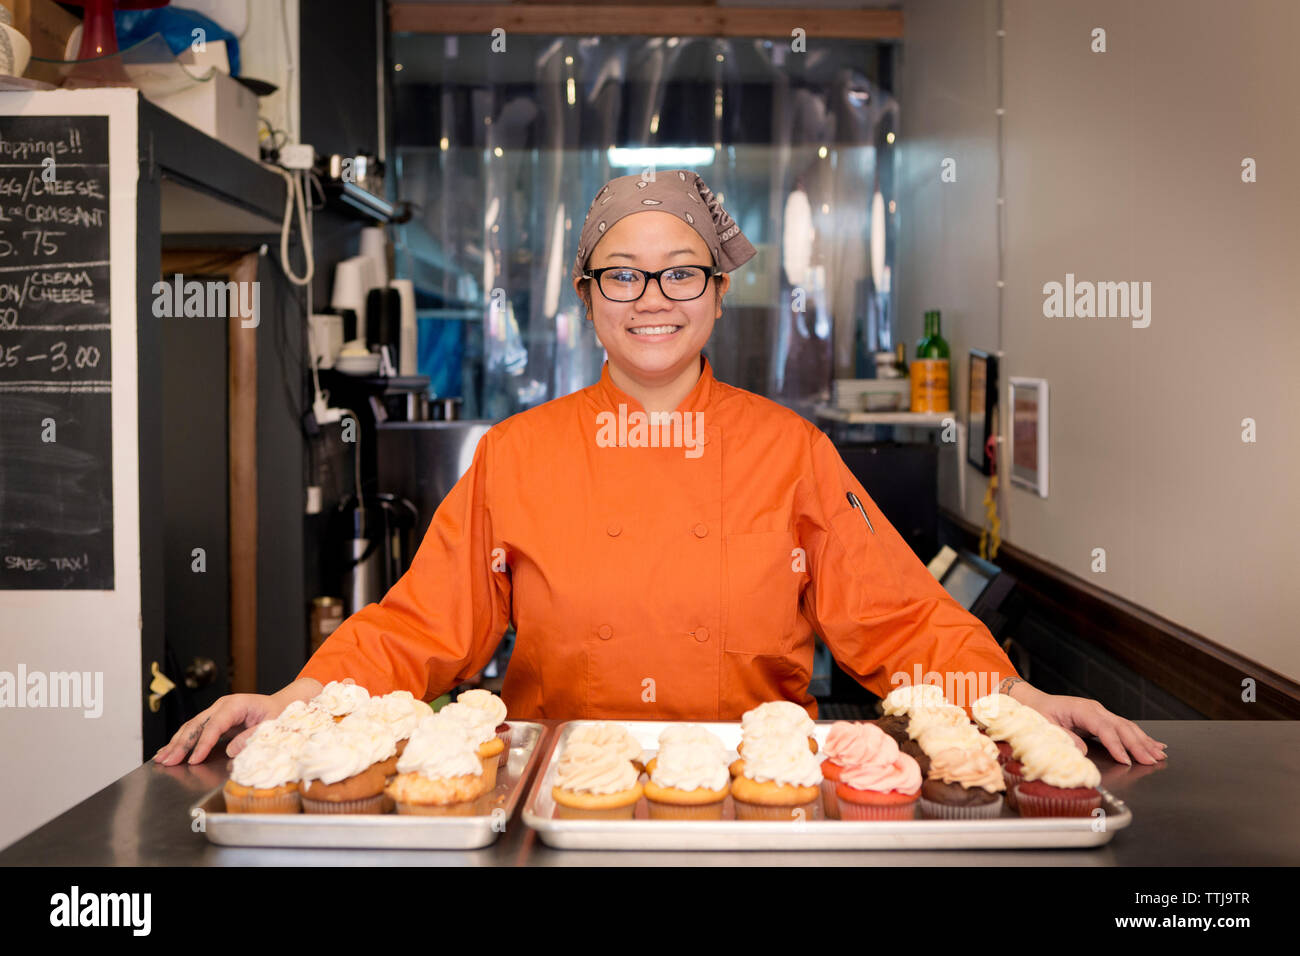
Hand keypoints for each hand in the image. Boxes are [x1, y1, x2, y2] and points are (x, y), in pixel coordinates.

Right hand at [153, 694, 282, 765]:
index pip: (214, 725)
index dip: (203, 743)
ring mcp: (216, 711)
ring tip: (161, 759)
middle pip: (197, 724)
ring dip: (175, 744)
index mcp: (236, 704)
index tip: (194, 760)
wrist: (280, 704)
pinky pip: (194, 730)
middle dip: (180, 744)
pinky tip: (168, 751)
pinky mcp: (214, 719)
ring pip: (191, 727)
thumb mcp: (272, 725)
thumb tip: (230, 751)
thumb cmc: (278, 714)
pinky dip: (181, 741)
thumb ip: (252, 737)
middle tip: (167, 762)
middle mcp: (222, 705)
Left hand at [1010, 682, 1166, 765]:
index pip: (1104, 728)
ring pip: (1127, 727)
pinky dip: (1141, 737)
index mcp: (1081, 709)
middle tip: (1151, 760)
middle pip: (1121, 727)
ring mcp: (1101, 712)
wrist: (1033, 702)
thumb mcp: (1045, 726)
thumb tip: (1082, 751)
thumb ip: (1064, 738)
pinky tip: (1154, 744)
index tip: (1125, 760)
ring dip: (1144, 741)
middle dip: (1138, 745)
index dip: (1116, 745)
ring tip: (1159, 754)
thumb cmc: (1037, 713)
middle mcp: (1095, 709)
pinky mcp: (1102, 719)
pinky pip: (1125, 728)